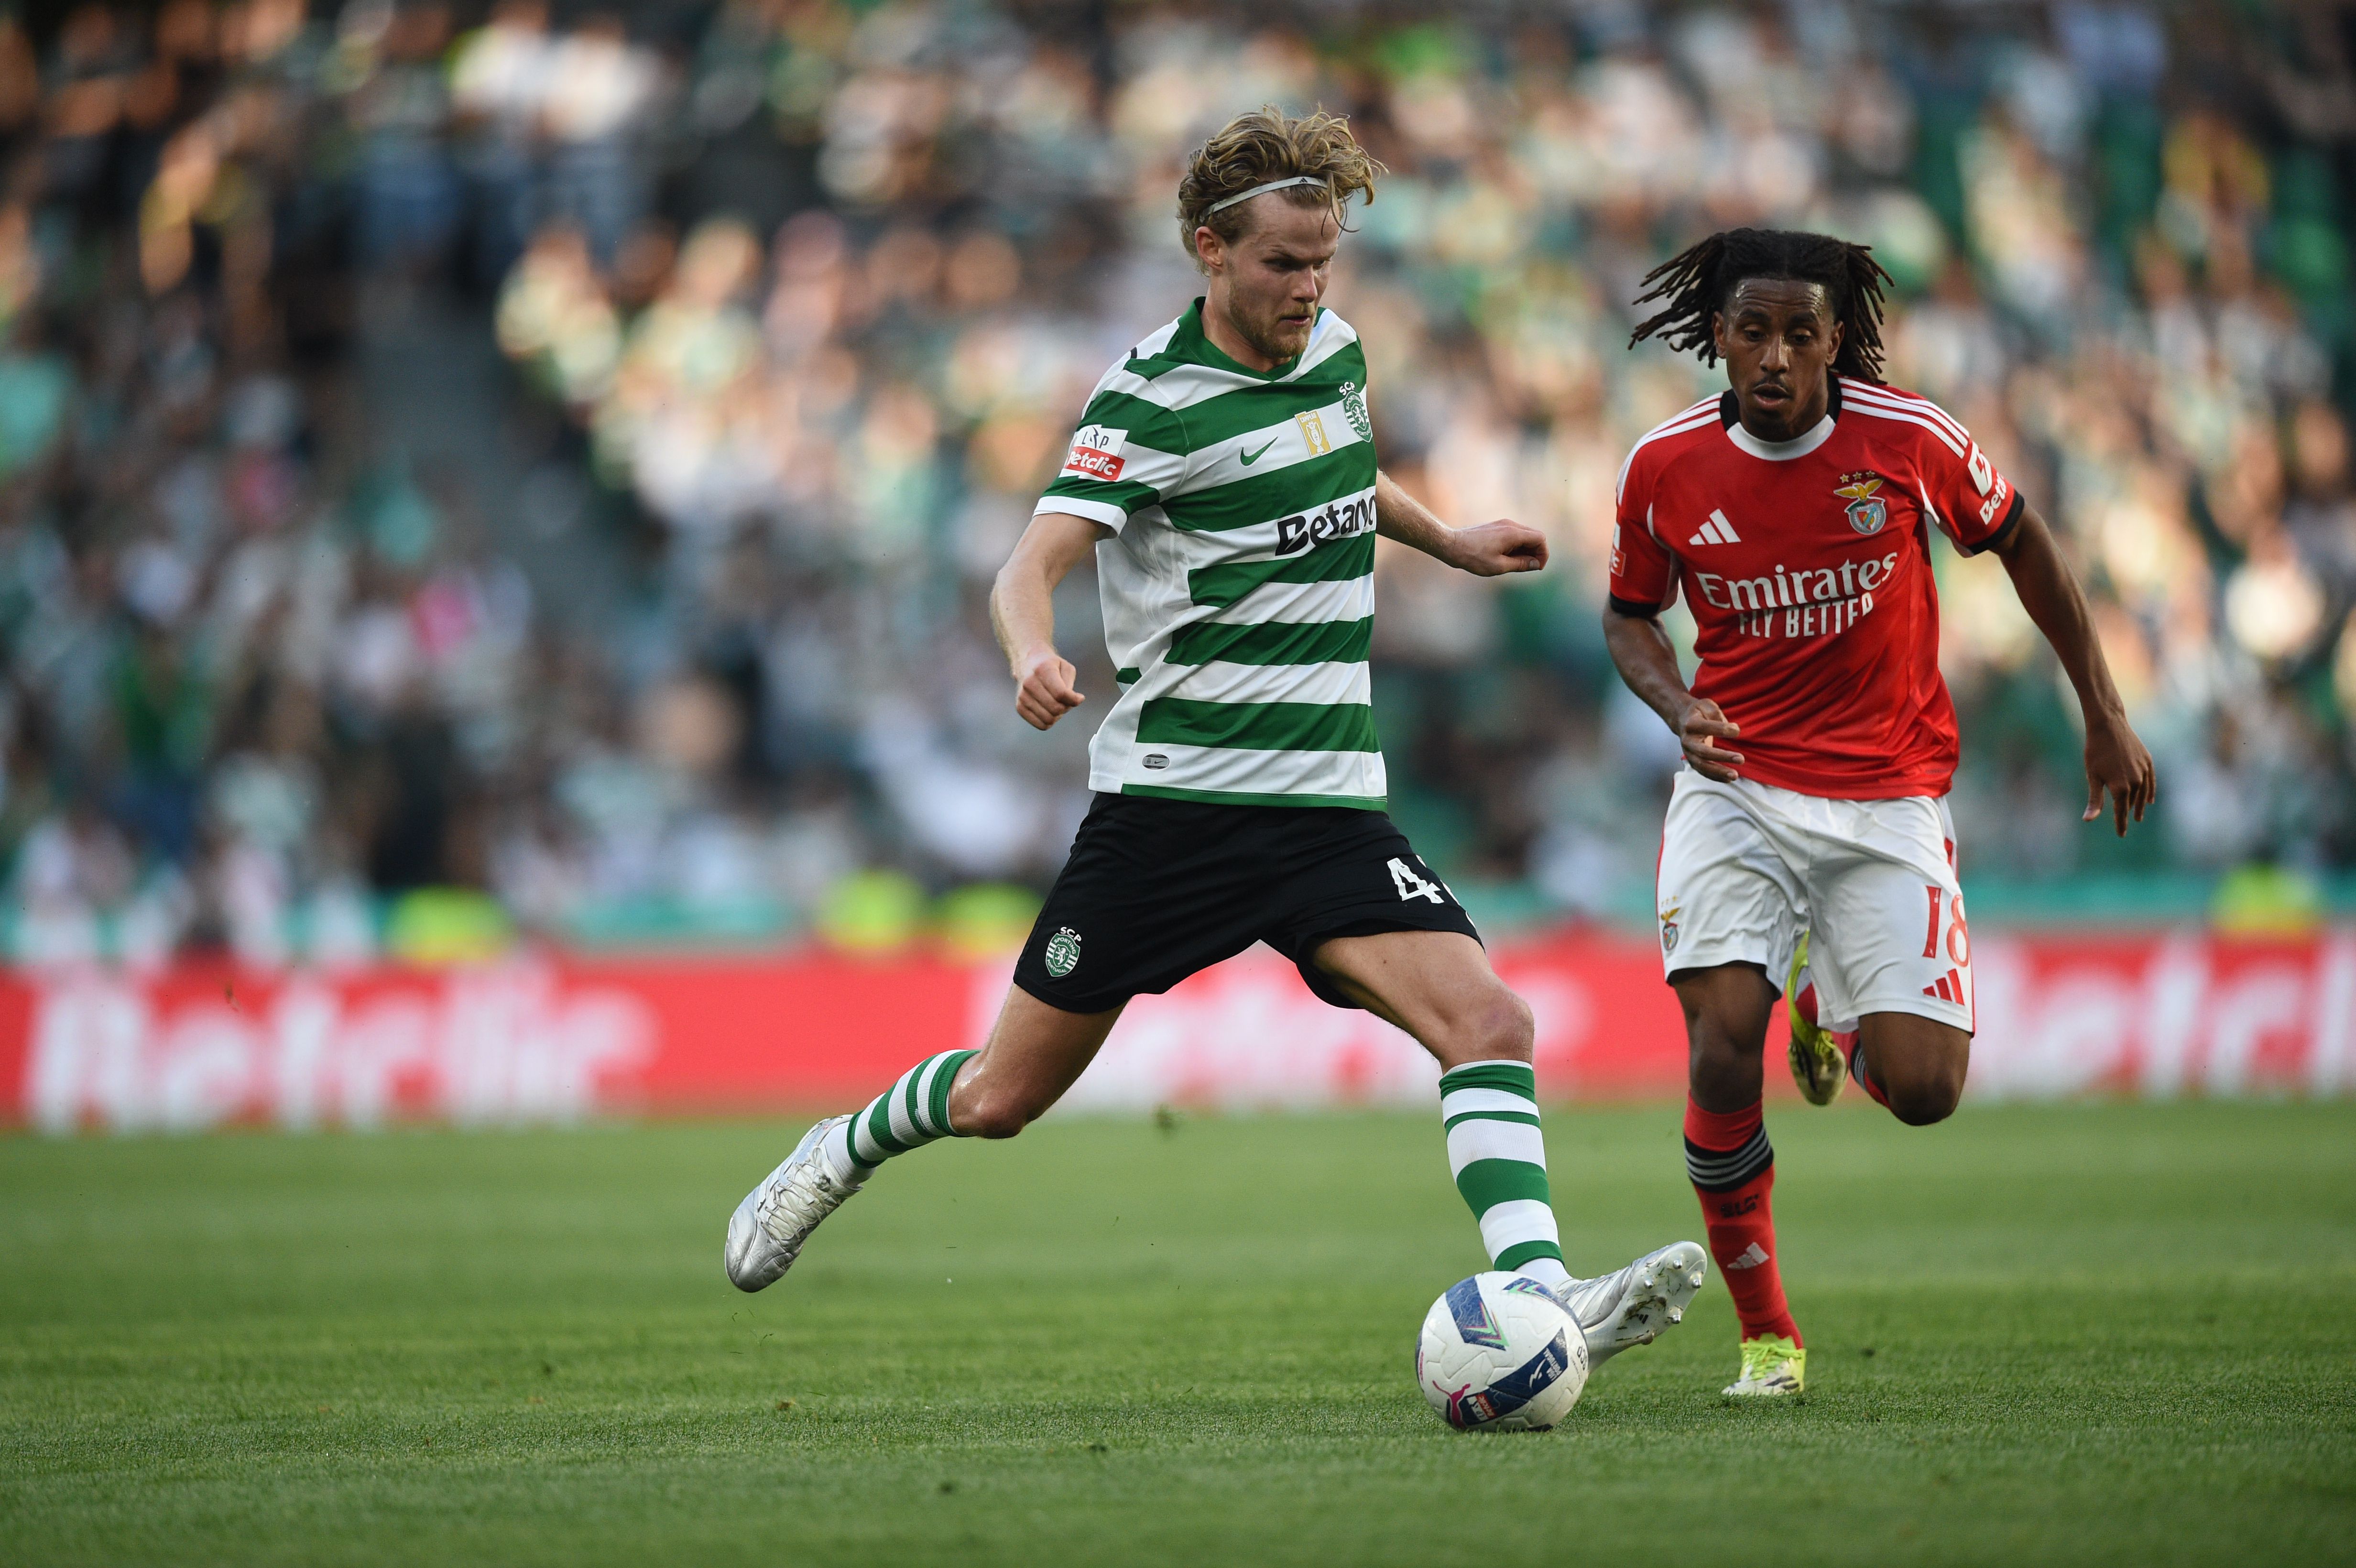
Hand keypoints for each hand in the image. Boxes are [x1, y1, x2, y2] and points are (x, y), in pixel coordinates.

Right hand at [1012, 646, 1083, 730]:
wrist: (1027, 663)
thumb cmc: (1051, 667)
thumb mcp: (1065, 668)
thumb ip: (1070, 685)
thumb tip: (1076, 701)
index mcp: (1042, 670)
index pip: (1060, 694)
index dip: (1074, 700)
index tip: (1080, 697)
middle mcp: (1029, 683)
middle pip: (1055, 708)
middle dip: (1066, 707)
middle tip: (1067, 701)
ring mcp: (1022, 696)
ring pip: (1049, 719)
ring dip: (1058, 715)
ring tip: (1058, 705)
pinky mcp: (1020, 707)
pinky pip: (1041, 725)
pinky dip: (1050, 721)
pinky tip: (1050, 711)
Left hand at [1447, 519, 1548, 576]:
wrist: (1452, 545)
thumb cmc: (1473, 557)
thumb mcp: (1499, 566)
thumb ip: (1521, 564)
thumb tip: (1536, 564)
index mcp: (1513, 533)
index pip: (1540, 538)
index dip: (1543, 553)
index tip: (1537, 567)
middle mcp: (1510, 525)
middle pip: (1534, 536)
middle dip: (1536, 552)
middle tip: (1528, 567)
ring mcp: (1503, 524)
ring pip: (1524, 536)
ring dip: (1526, 550)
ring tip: (1516, 564)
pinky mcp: (1497, 527)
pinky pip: (1514, 535)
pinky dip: (1517, 546)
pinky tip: (1507, 557)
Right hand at [1676, 698, 1744, 781]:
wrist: (1681, 719)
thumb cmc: (1698, 712)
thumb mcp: (1706, 705)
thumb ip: (1717, 714)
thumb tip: (1732, 729)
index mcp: (1691, 724)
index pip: (1706, 727)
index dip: (1722, 730)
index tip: (1736, 730)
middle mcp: (1688, 740)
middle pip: (1703, 752)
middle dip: (1723, 757)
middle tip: (1741, 759)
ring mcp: (1688, 753)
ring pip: (1702, 765)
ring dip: (1719, 772)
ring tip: (1735, 775)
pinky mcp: (1692, 761)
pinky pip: (1703, 771)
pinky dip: (1715, 777)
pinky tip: (1728, 779)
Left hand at [2083, 710, 2156, 835]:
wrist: (2109, 726)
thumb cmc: (2095, 751)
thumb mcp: (2092, 776)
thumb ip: (2094, 800)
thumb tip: (2088, 820)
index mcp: (2120, 788)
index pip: (2120, 812)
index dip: (2120, 824)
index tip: (2121, 835)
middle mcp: (2136, 782)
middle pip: (2131, 803)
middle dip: (2128, 815)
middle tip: (2126, 825)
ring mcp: (2144, 771)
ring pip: (2142, 793)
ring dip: (2139, 805)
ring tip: (2138, 815)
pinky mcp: (2148, 761)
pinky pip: (2151, 781)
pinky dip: (2150, 792)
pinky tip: (2149, 800)